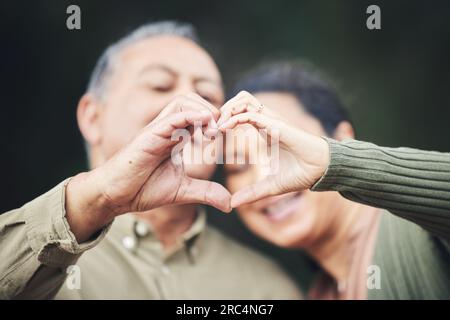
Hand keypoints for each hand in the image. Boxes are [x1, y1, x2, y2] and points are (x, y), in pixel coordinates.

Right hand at [66, 94, 229, 241]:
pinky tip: (204, 125)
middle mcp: (168, 129)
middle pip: (193, 101)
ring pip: (183, 102)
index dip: (216, 121)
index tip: (228, 135)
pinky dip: (191, 116)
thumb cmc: (143, 189)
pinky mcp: (149, 135)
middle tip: (222, 132)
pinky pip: (172, 118)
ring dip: (204, 111)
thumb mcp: (183, 190)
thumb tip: (230, 204)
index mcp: (176, 138)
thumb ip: (206, 192)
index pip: (199, 116)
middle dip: (213, 111)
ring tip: (213, 132)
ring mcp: (158, 130)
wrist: (116, 195)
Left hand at [218, 91, 329, 207]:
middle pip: (240, 100)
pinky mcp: (276, 125)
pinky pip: (251, 114)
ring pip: (244, 99)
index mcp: (265, 131)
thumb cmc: (301, 174)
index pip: (241, 113)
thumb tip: (233, 204)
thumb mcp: (270, 187)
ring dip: (227, 109)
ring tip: (217, 126)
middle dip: (223, 108)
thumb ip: (252, 193)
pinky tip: (224, 129)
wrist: (322, 171)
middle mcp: (267, 122)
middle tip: (211, 127)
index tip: (211, 135)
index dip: (224, 119)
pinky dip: (234, 118)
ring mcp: (272, 121)